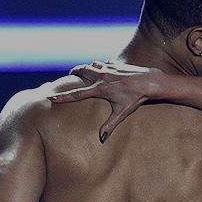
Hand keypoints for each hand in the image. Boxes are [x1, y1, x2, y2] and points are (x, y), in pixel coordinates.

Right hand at [48, 60, 163, 142]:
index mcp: (100, 89)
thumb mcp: (122, 113)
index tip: (51, 97)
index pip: (77, 94)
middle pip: (81, 72)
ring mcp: (108, 68)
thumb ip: (110, 125)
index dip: (63, 96)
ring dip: (86, 67)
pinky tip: (101, 69)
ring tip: (83, 72)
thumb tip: (101, 138)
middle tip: (69, 76)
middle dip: (74, 73)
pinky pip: (102, 62)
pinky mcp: (115, 63)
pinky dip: (98, 65)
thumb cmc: (136, 98)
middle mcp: (101, 76)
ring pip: (91, 64)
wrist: (150, 81)